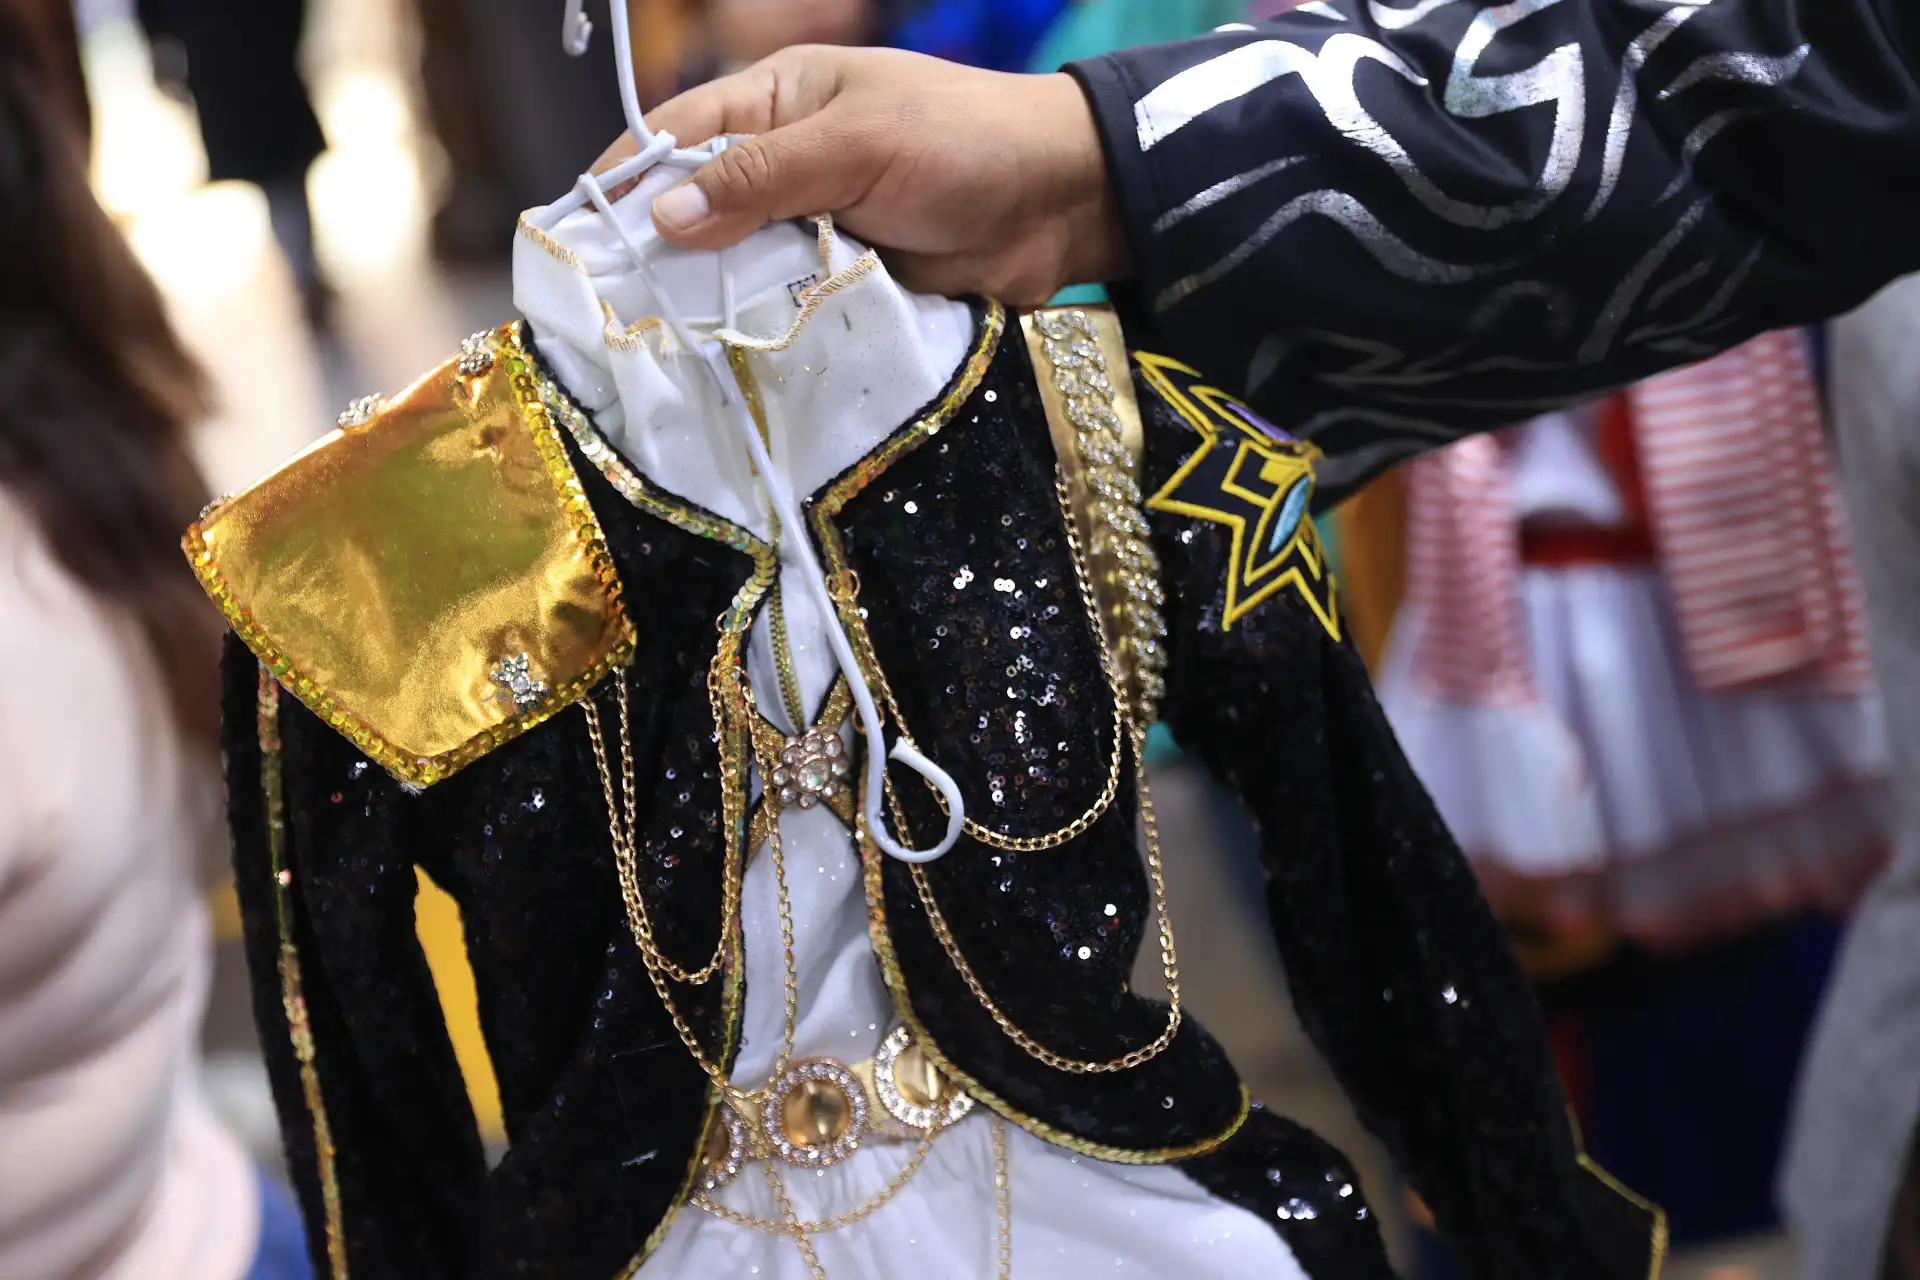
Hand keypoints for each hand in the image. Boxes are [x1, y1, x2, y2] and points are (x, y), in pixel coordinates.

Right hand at [594, 46, 1130, 307]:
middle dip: (660, 261)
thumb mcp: (855, 146)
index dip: (622, 183)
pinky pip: (793, 316)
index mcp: (779, 104)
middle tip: (608, 318)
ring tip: (659, 354)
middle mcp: (788, 168)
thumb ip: (761, 178)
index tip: (571, 238)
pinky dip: (769, 339)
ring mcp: (818, 233)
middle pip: (699, 216)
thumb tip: (662, 214)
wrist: (1065, 204)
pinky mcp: (849, 289)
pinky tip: (732, 370)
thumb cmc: (964, 142)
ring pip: (742, 275)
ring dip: (715, 308)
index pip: (675, 137)